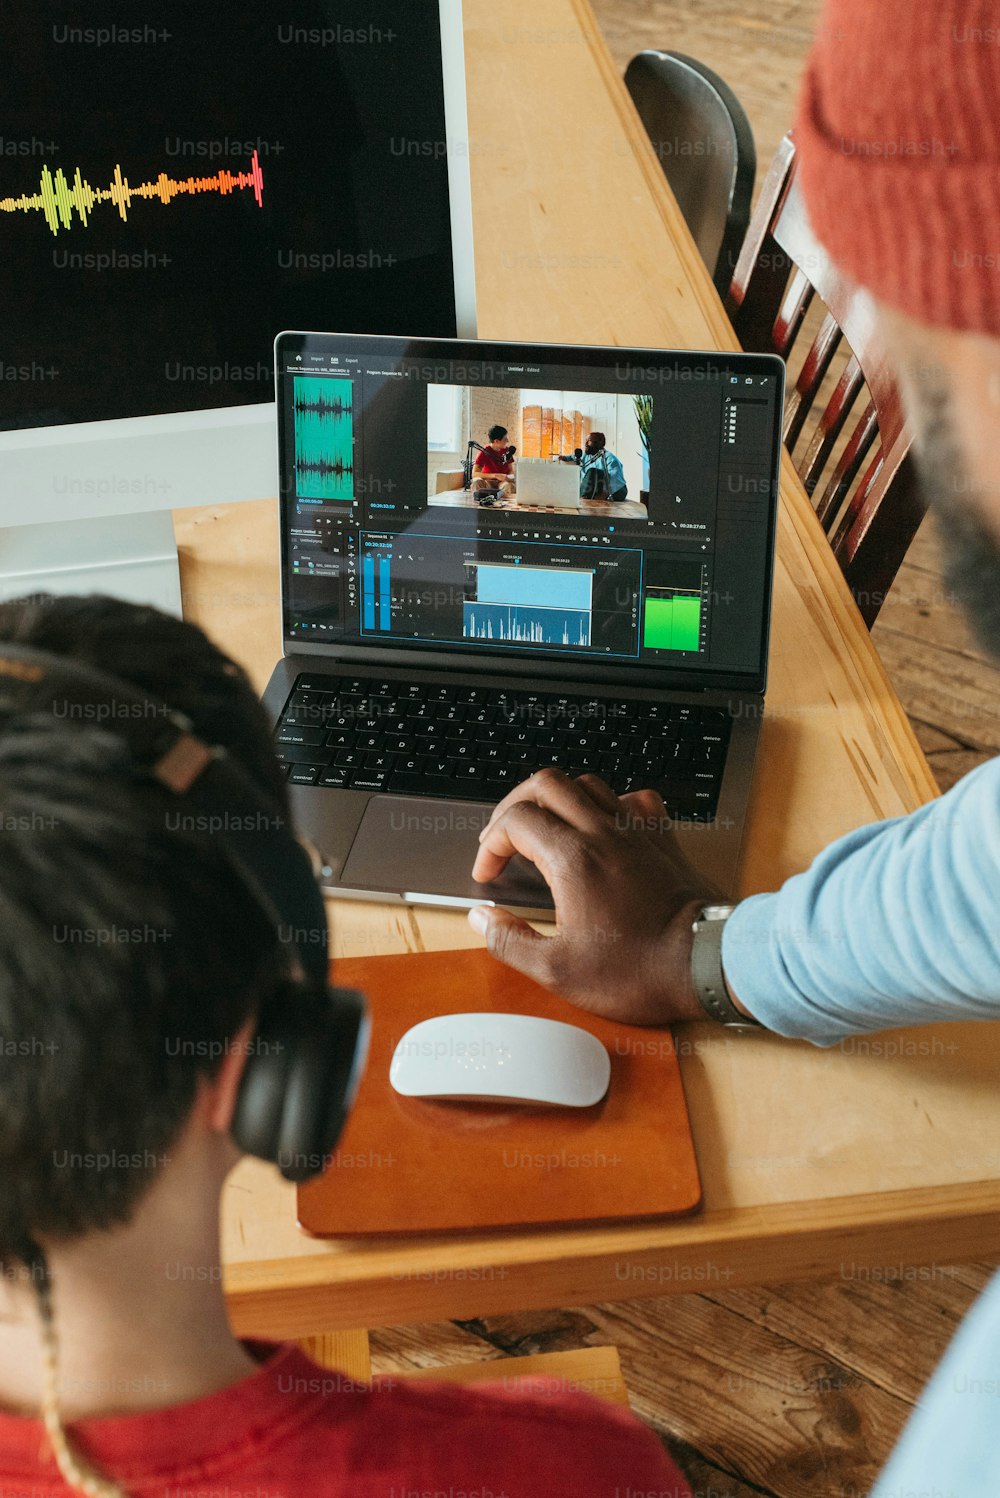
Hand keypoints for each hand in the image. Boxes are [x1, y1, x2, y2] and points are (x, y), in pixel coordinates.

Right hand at [468, 768, 720, 1024]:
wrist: (707, 964)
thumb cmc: (640, 970)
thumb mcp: (558, 971)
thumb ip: (510, 940)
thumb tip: (483, 919)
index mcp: (572, 859)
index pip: (515, 821)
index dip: (490, 844)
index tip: (488, 873)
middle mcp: (604, 833)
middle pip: (546, 783)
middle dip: (515, 804)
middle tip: (506, 837)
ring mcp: (637, 831)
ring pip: (587, 783)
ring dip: (557, 799)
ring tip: (546, 829)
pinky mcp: (662, 839)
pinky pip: (633, 798)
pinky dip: (609, 804)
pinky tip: (603, 827)